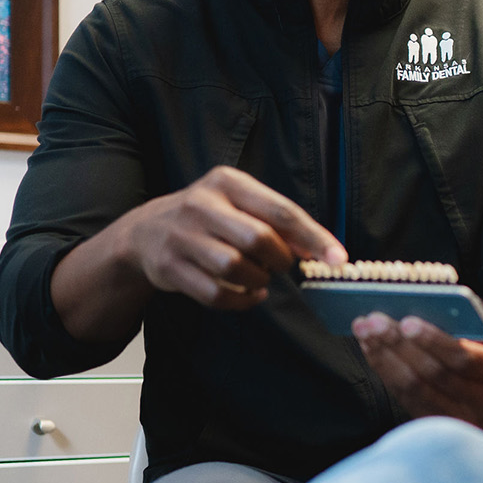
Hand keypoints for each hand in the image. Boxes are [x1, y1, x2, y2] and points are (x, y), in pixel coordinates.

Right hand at [119, 165, 344, 310]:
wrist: (145, 231)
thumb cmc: (209, 217)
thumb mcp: (240, 203)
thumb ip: (280, 222)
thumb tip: (322, 249)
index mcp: (227, 182)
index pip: (281, 211)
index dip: (313, 237)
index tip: (337, 258)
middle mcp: (201, 205)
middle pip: (258, 238)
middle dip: (280, 259)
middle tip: (282, 265)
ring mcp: (181, 236)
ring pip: (234, 267)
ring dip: (259, 280)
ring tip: (261, 278)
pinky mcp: (169, 268)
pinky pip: (215, 294)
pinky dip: (241, 301)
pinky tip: (249, 294)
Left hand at [353, 318, 482, 429]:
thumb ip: (469, 323)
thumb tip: (427, 307)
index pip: (464, 359)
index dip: (433, 341)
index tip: (406, 320)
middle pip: (434, 376)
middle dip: (399, 346)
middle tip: (373, 321)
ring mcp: (464, 421)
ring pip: (415, 390)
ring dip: (385, 358)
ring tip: (365, 332)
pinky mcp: (442, 427)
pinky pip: (407, 400)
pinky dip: (386, 373)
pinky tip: (373, 351)